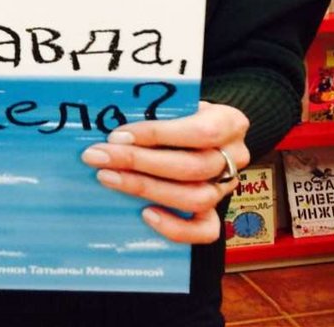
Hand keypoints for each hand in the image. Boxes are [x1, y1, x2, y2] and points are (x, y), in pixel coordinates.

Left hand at [80, 101, 249, 243]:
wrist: (200, 133)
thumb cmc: (182, 115)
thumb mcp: (175, 104)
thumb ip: (154, 111)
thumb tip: (111, 126)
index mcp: (229, 122)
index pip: (199, 131)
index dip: (158, 135)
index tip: (118, 135)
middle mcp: (233, 157)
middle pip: (192, 167)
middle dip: (139, 162)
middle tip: (100, 156)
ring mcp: (226, 187)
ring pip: (196, 198)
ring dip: (146, 189)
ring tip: (109, 178)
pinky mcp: (217, 213)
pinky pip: (204, 231)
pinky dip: (174, 227)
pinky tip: (145, 214)